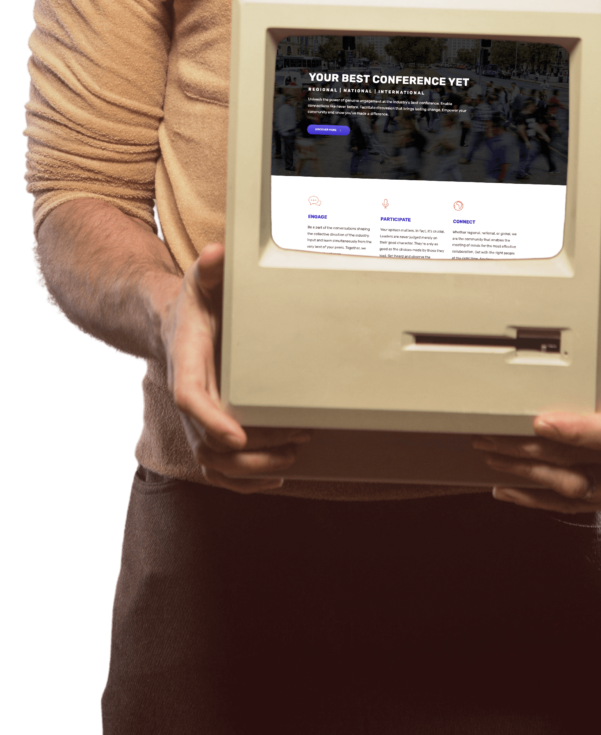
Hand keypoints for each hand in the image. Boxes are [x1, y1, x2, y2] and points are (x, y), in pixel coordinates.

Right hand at [161, 242, 310, 493]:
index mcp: (185, 360)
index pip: (189, 397)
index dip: (210, 420)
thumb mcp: (198, 279)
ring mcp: (195, 418)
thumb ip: (207, 268)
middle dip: (250, 452)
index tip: (237, 436)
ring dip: (251, 470)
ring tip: (292, 456)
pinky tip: (276, 477)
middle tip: (295, 439)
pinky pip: (218, 468)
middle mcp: (188, 395)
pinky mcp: (206, 428)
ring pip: (212, 463)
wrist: (171, 325)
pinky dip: (243, 481)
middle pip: (205, 442)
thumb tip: (216, 253)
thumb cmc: (194, 303)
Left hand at [471, 306, 600, 513]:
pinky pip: (570, 506)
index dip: (575, 432)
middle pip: (578, 461)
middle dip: (530, 448)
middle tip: (491, 434)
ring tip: (491, 454)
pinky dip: (534, 498)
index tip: (539, 421)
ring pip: (570, 488)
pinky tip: (506, 487)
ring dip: (526, 473)